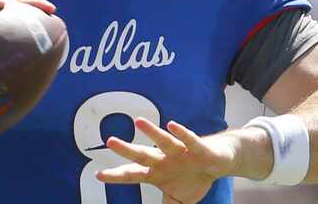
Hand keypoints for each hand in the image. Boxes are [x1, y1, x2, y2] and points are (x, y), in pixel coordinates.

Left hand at [96, 118, 237, 203]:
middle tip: (110, 141)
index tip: (99, 175)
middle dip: (127, 149)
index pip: (133, 174)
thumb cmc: (193, 177)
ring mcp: (180, 152)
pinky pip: (189, 139)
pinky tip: (172, 125)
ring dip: (152, 132)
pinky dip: (181, 133)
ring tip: (139, 122)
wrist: (218, 162)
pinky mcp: (198, 148)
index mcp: (157, 172)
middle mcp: (165, 159)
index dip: (116, 175)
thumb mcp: (178, 199)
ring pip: (164, 141)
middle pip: (143, 154)